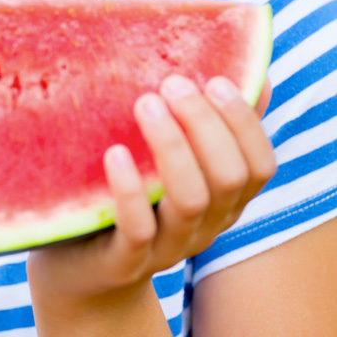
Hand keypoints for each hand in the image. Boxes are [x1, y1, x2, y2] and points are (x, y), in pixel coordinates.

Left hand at [27, 76, 275, 312]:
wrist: (79, 266)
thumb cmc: (128, 191)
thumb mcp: (168, 158)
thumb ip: (205, 122)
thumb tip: (253, 71)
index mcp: (221, 198)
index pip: (258, 165)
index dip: (245, 123)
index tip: (215, 80)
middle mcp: (203, 224)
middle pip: (228, 177)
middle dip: (205, 125)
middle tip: (171, 83)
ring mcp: (166, 246)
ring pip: (190, 200)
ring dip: (172, 146)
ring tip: (145, 102)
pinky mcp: (124, 260)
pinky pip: (137, 229)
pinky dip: (129, 189)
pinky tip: (115, 154)